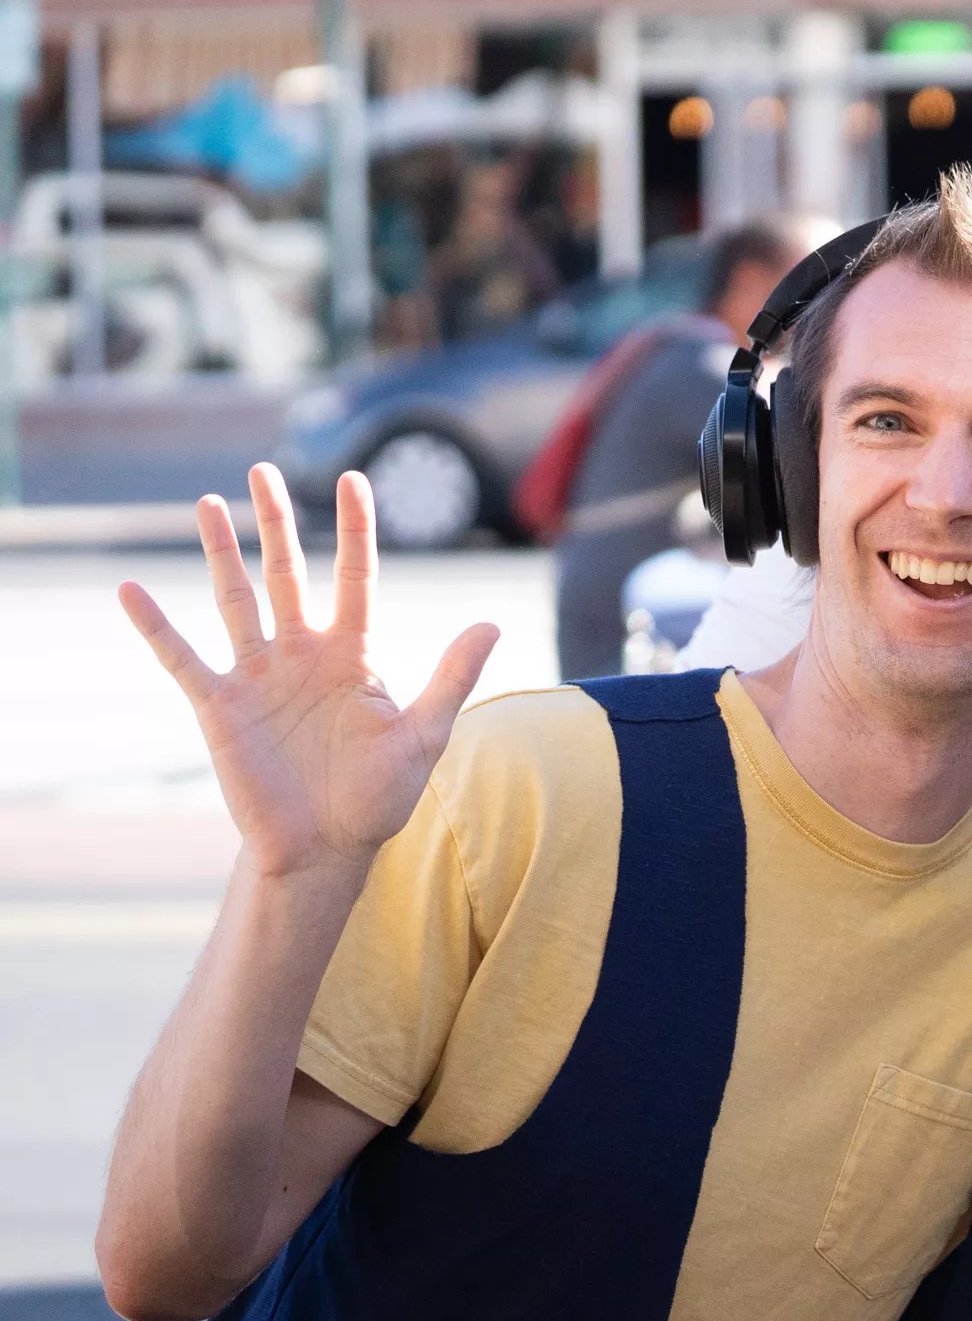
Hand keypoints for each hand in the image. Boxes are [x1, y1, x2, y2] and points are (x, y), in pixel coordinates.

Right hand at [118, 466, 498, 881]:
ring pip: (236, 600)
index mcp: (354, 655)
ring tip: (208, 503)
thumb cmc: (379, 797)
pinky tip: (130, 589)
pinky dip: (155, 625)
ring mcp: (258, 677)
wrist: (326, 849)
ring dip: (221, 553)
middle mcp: (303, 655)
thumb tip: (491, 623)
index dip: (355, 530)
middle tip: (263, 471)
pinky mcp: (219, 706)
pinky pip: (181, 657)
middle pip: (289, 574)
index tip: (355, 478)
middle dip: (277, 523)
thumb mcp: (425, 736)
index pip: (356, 577)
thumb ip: (452, 678)